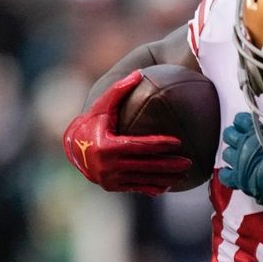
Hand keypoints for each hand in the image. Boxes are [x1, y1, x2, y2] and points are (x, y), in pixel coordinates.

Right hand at [63, 71, 190, 195]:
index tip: (178, 142)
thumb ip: (119, 90)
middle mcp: (108, 166)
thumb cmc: (93, 122)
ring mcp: (110, 179)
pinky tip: (169, 185)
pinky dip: (153, 187)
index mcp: (107, 146)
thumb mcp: (103, 106)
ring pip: (144, 180)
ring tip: (185, 176)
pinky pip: (137, 187)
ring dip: (166, 179)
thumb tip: (139, 73)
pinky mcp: (112, 186)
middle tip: (189, 162)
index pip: (139, 146)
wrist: (73, 148)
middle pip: (146, 166)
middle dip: (169, 165)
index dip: (159, 144)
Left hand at [218, 112, 262, 206]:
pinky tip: (232, 174)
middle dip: (233, 137)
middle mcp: (244, 144)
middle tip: (241, 142)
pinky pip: (225, 175)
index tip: (245, 127)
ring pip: (226, 154)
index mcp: (255, 132)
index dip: (241, 123)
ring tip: (240, 159)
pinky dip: (227, 174)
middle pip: (229, 135)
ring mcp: (238, 161)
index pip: (240, 120)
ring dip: (232, 155)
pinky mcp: (237, 177)